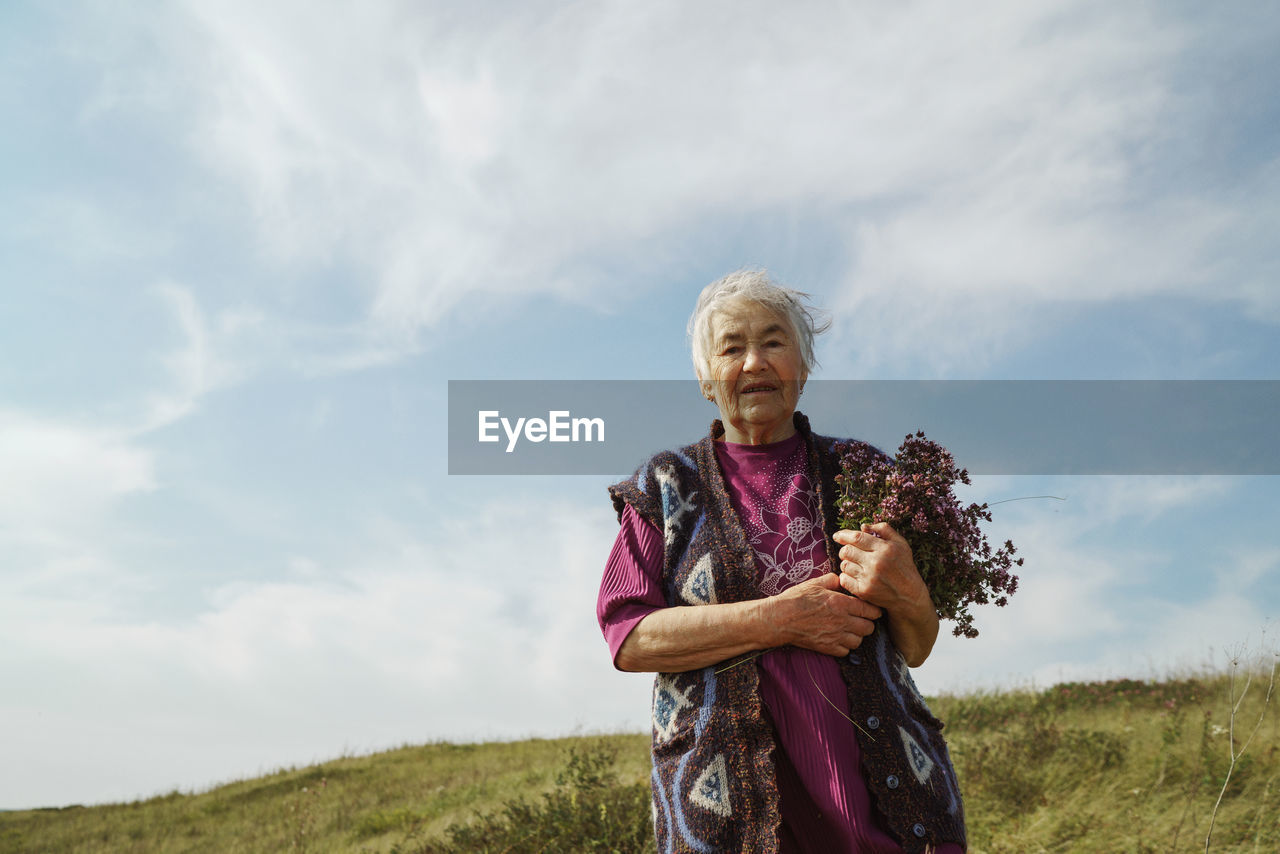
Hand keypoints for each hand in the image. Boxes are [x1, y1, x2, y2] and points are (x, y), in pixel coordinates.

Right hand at [768, 573, 882, 656]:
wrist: (780, 618)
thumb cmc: (796, 599)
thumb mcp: (815, 583)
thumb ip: (833, 580)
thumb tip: (842, 580)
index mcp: (841, 604)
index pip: (871, 610)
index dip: (874, 610)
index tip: (870, 609)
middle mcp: (842, 621)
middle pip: (869, 628)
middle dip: (867, 623)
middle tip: (860, 619)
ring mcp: (835, 637)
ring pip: (859, 641)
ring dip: (857, 635)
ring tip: (849, 629)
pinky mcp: (827, 648)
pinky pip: (846, 651)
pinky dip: (845, 646)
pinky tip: (838, 638)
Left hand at [833, 522, 930, 613]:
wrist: (909, 596)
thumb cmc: (905, 567)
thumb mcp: (901, 544)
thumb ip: (884, 529)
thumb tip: (863, 526)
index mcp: (885, 549)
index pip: (857, 538)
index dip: (843, 535)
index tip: (837, 536)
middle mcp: (876, 563)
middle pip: (847, 551)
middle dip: (844, 549)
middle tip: (848, 552)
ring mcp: (869, 578)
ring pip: (844, 565)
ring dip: (846, 563)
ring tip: (855, 565)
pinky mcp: (864, 591)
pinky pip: (844, 579)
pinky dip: (846, 576)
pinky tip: (854, 575)